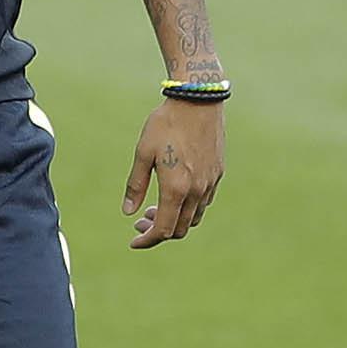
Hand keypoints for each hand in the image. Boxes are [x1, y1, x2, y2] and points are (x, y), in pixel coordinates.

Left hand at [124, 98, 223, 247]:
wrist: (198, 104)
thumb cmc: (165, 126)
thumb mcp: (142, 153)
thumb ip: (136, 185)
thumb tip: (128, 213)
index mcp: (176, 189)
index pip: (163, 229)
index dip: (147, 240)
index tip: (133, 242)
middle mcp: (197, 192)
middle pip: (179, 228)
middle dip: (158, 231)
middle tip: (139, 223)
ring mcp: (210, 184)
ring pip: (193, 218)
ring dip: (173, 220)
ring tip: (153, 210)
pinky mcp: (218, 175)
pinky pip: (203, 203)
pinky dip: (187, 208)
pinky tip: (173, 196)